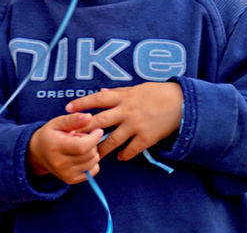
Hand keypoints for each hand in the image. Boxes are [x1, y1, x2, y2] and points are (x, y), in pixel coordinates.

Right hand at [28, 111, 103, 184]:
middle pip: (89, 155)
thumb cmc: (50, 134)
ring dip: (93, 152)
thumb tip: (89, 117)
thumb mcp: (58, 122)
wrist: (39, 152)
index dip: (94, 138)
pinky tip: (83, 155)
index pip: (81, 146)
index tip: (98, 130)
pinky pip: (93, 171)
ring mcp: (66, 174)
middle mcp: (60, 164)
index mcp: (55, 147)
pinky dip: (93, 162)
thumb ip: (73, 119)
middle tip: (83, 136)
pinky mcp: (71, 180)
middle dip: (93, 143)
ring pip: (93, 163)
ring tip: (80, 145)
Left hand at [67, 83, 183, 161]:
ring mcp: (136, 125)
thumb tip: (103, 91)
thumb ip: (118, 92)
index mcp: (122, 96)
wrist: (179, 103)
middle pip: (101, 121)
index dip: (82, 103)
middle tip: (72, 137)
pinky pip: (131, 150)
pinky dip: (124, 155)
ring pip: (113, 140)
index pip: (98, 99)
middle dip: (85, 129)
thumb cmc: (156, 93)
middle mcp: (126, 111)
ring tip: (92, 155)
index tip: (68, 108)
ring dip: (102, 148)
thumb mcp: (135, 89)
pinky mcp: (146, 138)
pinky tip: (119, 158)